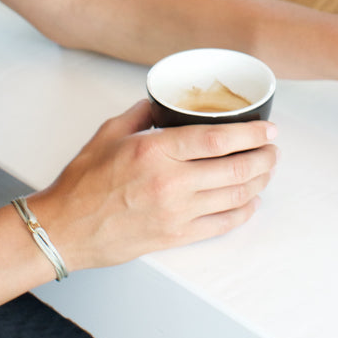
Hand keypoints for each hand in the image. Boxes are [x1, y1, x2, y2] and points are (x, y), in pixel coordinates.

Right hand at [29, 101, 278, 271]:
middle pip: (235, 169)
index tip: (269, 130)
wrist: (64, 228)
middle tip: (273, 150)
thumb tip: (168, 101)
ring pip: (234, 197)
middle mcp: (170, 183)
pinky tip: (250, 202)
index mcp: (155, 151)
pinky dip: (242, 213)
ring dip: (259, 183)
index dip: (251, 134)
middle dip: (263, 158)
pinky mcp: (174, 237)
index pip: (218, 139)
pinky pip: (220, 225)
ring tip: (266, 171)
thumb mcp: (110, 132)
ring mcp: (175, 213)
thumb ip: (144, 112)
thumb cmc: (83, 180)